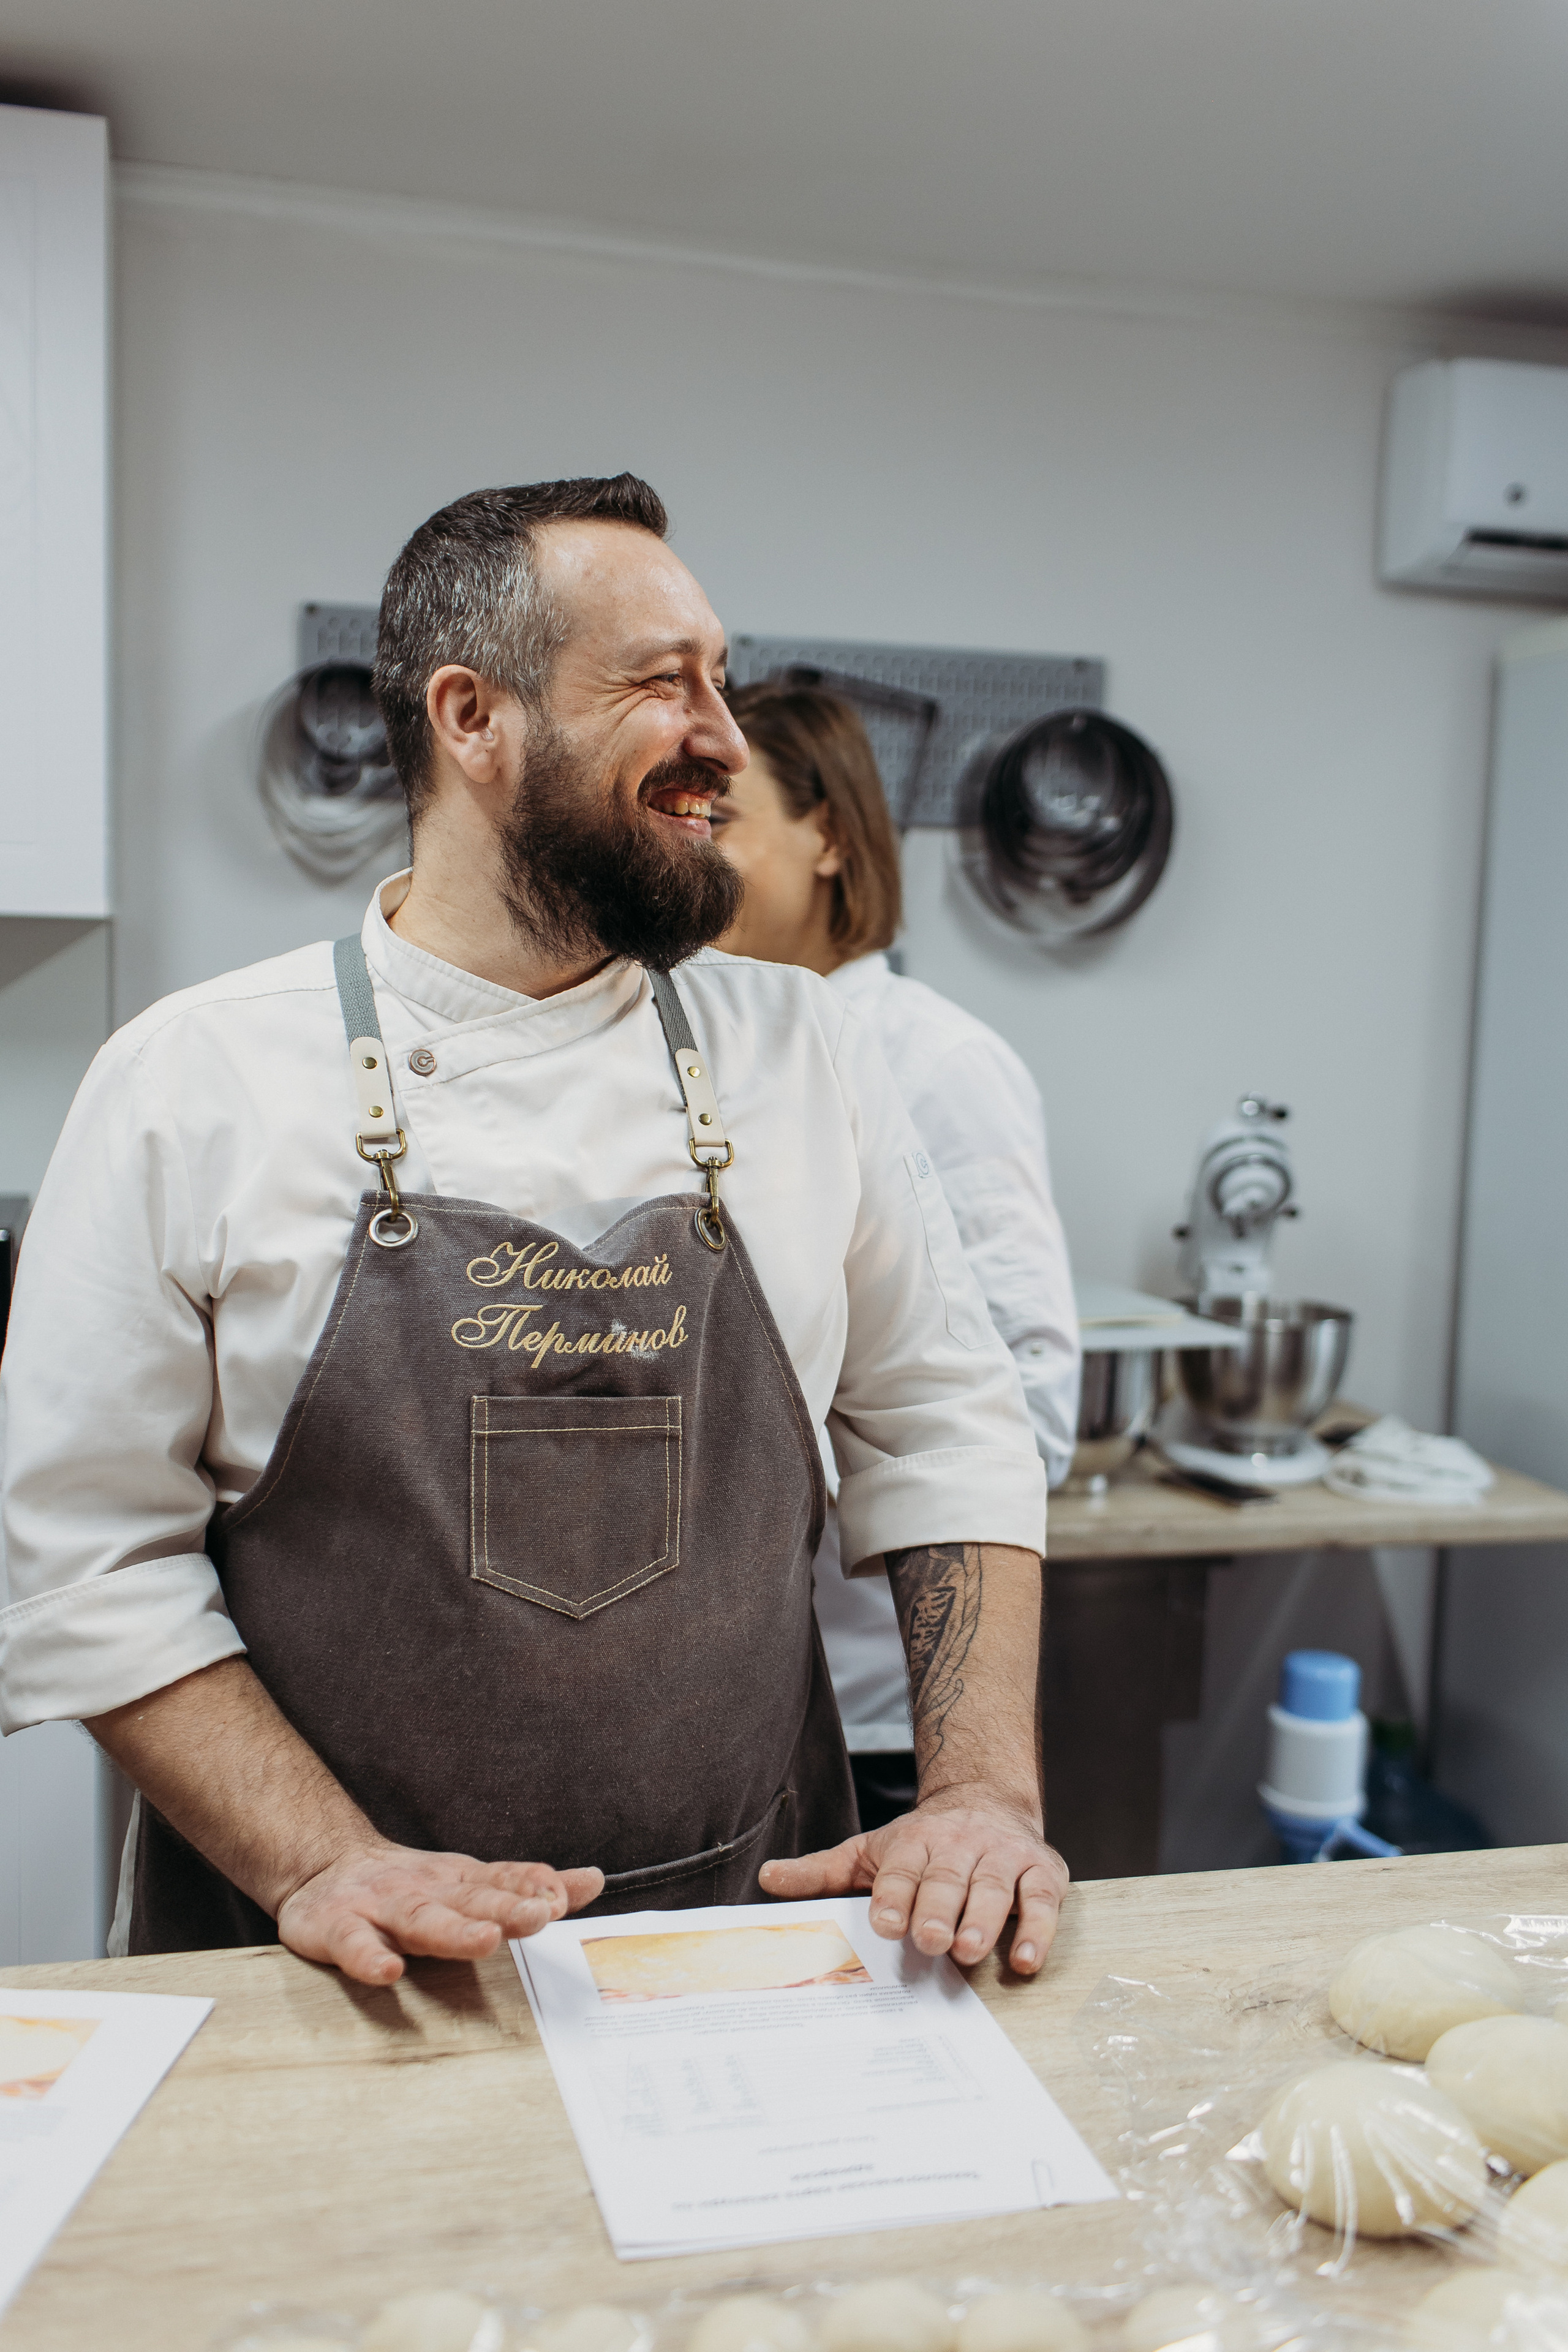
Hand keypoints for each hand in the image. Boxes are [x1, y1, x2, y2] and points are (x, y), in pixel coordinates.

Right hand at [276, 1842, 604, 1985]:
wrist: (324, 1868)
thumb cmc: (410, 1887)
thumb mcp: (470, 1882)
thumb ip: (528, 1885)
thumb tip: (594, 1880)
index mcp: (458, 1882)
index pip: (502, 1880)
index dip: (532, 1887)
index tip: (562, 1899)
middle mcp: (426, 1890)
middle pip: (471, 1899)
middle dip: (507, 1906)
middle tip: (541, 1914)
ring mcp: (380, 1907)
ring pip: (420, 1919)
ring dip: (453, 1929)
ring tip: (485, 1940)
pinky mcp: (336, 1927)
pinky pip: (353, 1943)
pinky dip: (368, 1957)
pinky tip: (388, 1972)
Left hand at [759, 1792, 1067, 1975]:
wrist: (984, 1796)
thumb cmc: (921, 1843)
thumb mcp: (868, 1850)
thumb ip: (822, 1870)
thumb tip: (767, 1879)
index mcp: (913, 1844)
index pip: (901, 1870)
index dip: (894, 1895)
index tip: (885, 1921)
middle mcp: (958, 1846)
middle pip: (946, 1878)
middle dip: (938, 1908)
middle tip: (930, 1939)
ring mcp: (1001, 1857)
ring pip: (993, 1887)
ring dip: (984, 1919)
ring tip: (971, 1949)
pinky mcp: (1041, 1870)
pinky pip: (1041, 1899)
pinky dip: (1037, 1928)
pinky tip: (1026, 1958)